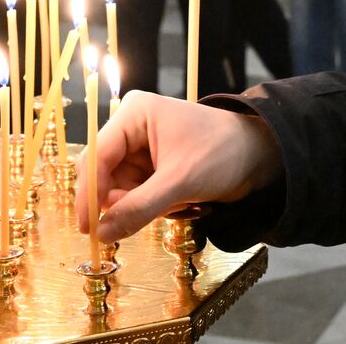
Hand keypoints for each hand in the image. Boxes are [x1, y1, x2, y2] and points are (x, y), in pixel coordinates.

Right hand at [75, 90, 283, 241]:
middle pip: (102, 174)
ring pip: (118, 189)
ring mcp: (140, 148)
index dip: (88, 193)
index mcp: (135, 114)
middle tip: (140, 218)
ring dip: (139, 206)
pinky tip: (177, 203)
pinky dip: (149, 206)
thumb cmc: (223, 154)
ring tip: (173, 204)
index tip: (87, 228)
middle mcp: (132, 127)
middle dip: (119, 201)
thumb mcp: (180, 182)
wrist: (258, 157)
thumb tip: (102, 232)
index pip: (95, 155)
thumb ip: (139, 207)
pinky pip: (133, 195)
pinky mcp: (150, 166)